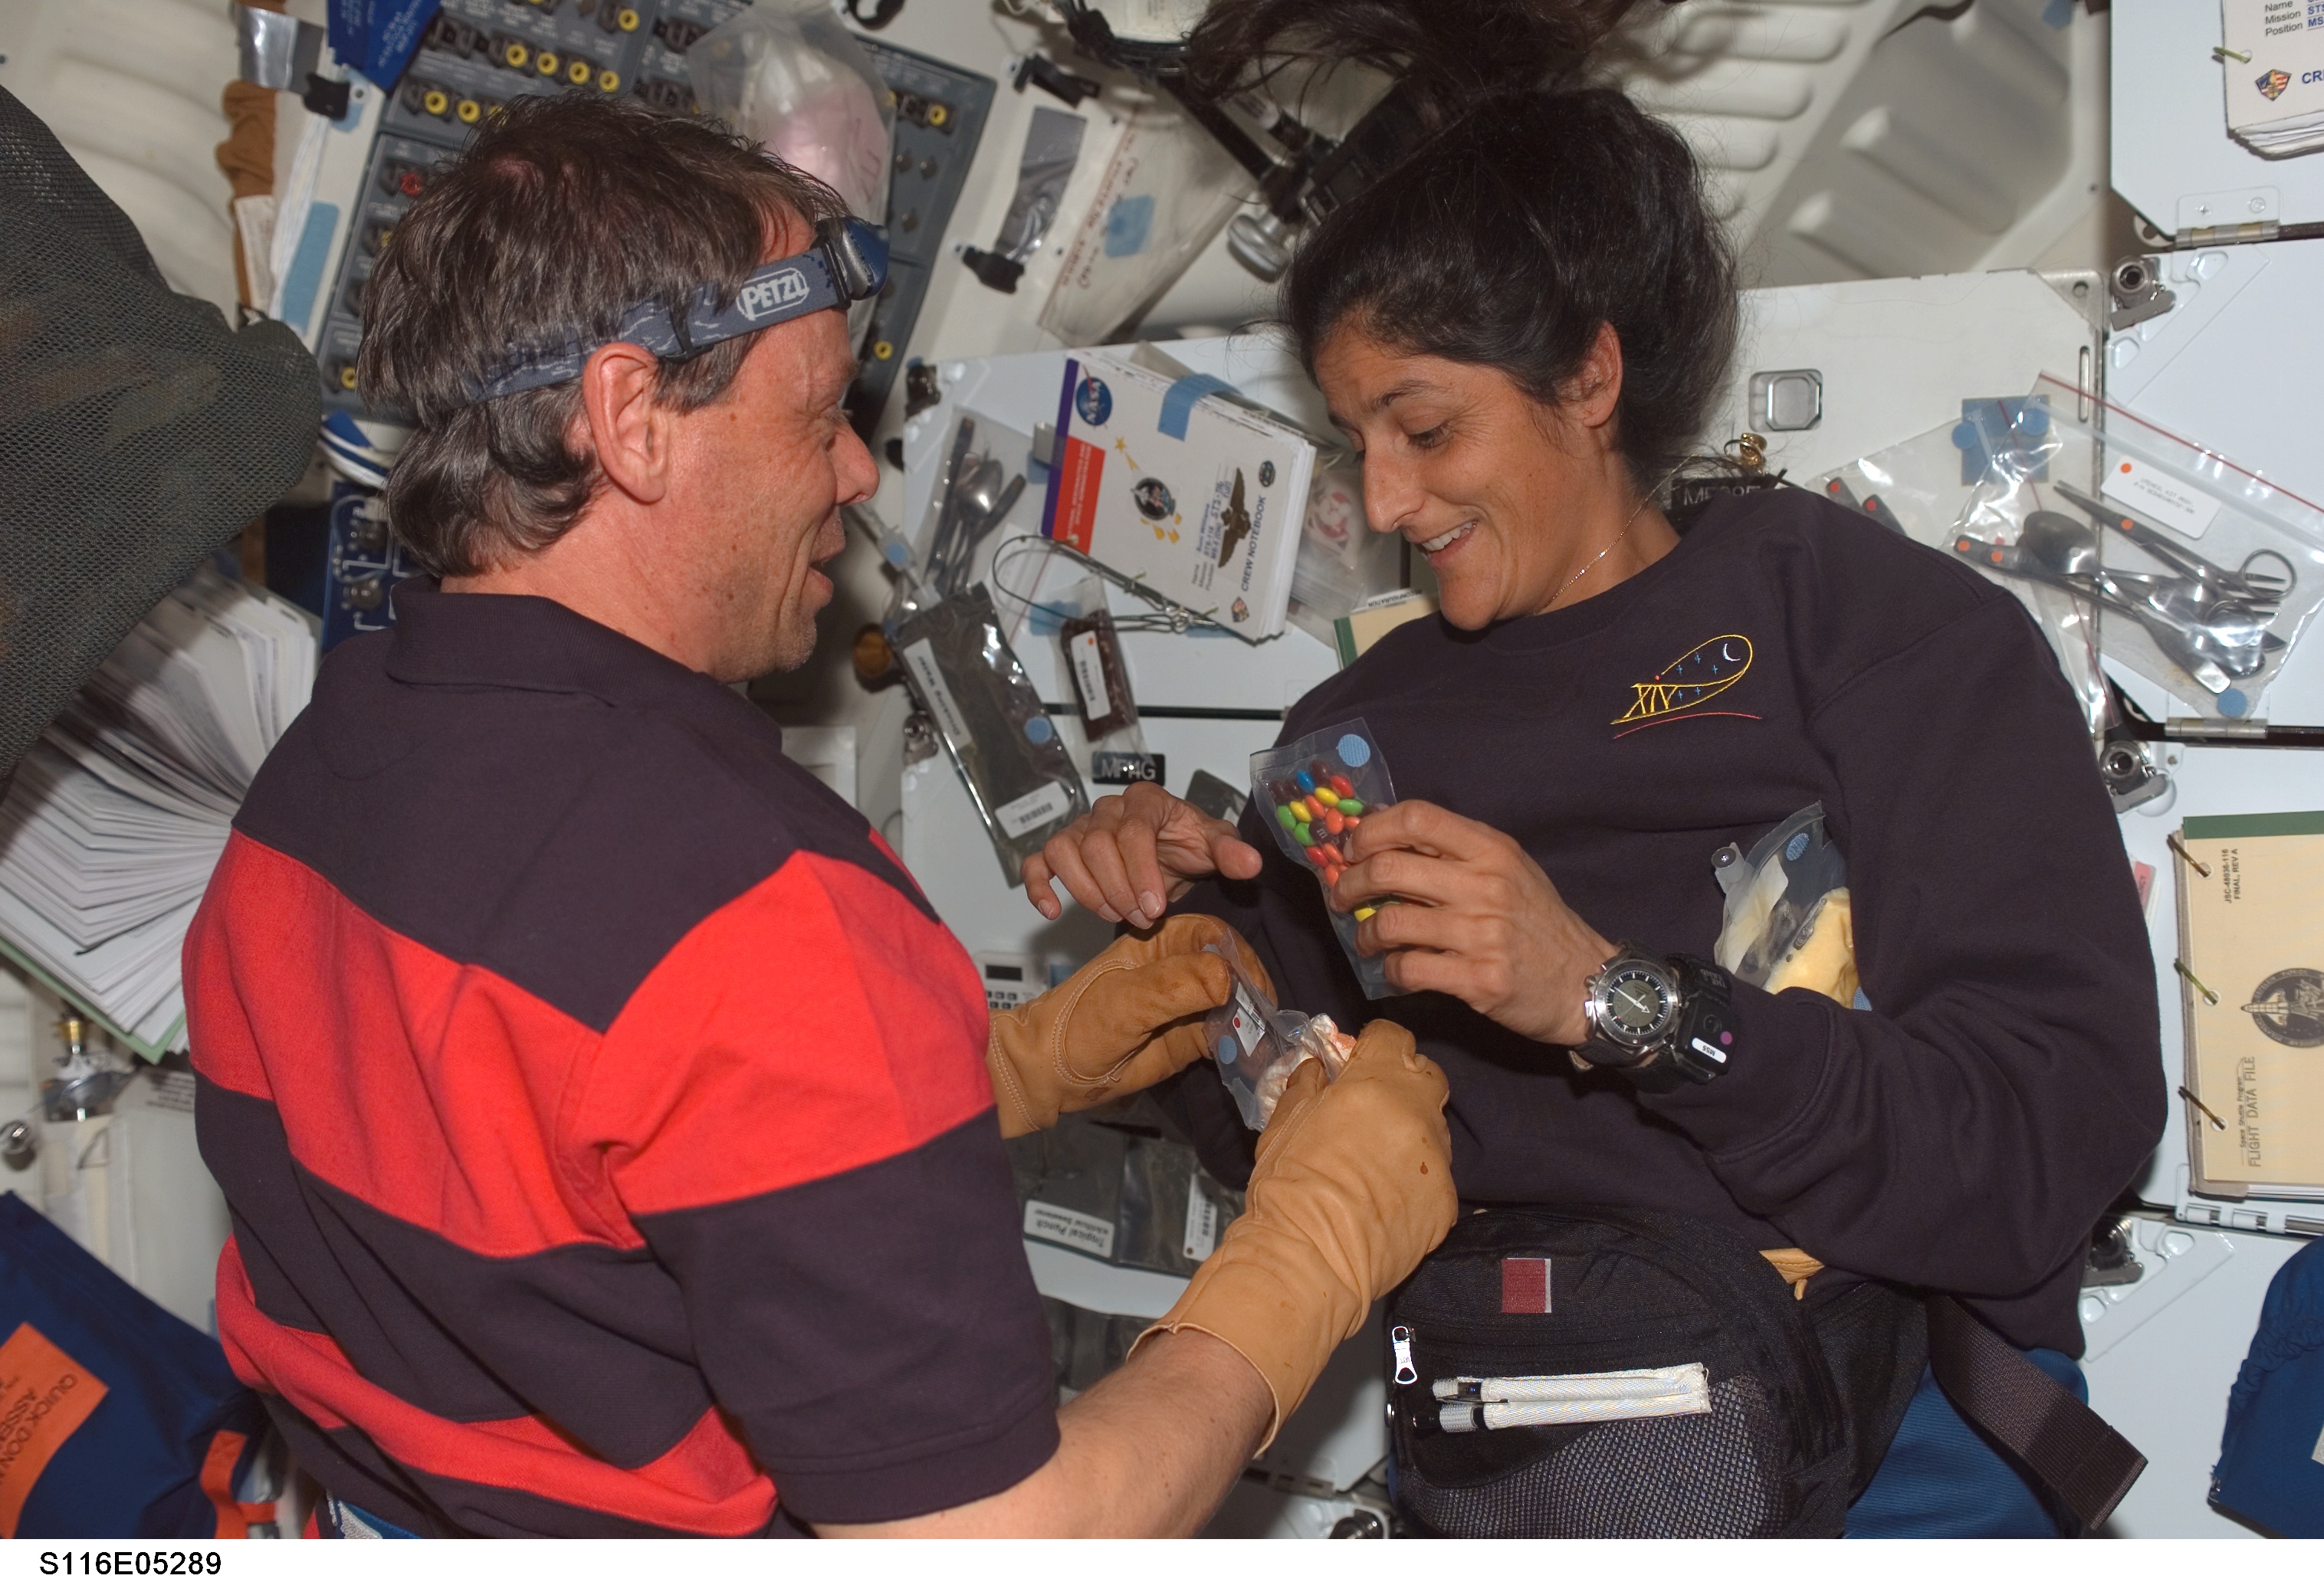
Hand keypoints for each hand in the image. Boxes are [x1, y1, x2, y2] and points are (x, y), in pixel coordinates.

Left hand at [986, 915, 1270, 1137]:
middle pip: (1231, 966)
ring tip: (1260, 1037)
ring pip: (1233, 1001)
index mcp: (1158, 942)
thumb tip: (1228, 977)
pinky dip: (1240, 1044)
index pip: (1213, 934)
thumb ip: (1174, 986)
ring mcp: (1186, 1005)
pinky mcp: (1190, 1039)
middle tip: (1261, 1016)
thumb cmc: (1077, 1026)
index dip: (1236, 954)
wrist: (1050, 1075)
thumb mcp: (1124, 1001)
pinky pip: (1225, 1035)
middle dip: (1250, 987)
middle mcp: (1178, 969)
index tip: (1251, 985)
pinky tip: (1249, 1054)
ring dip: (1250, 1017)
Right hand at [1022, 781, 1262, 927]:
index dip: (1141, 871)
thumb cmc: (1190, 845)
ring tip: (1116, 915)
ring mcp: (1081, 828)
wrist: (1172, 854)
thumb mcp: (1215, 845)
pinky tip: (1051, 910)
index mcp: (1146, 801)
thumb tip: (1250, 862)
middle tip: (1143, 917)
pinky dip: (1038, 884)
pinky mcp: (1063, 851)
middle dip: (1119, 888)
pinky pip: (1038, 861)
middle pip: (1096, 844)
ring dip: (1087, 891)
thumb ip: (1230, 852)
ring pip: (1064, 850)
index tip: (1155, 907)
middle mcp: (1108, 809)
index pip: (1133, 831)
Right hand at [1131, 1018, 1455, 1444]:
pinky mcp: (1447, 1204)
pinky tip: (1386, 1199)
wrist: (1308, 1261)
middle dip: (1404, 1082)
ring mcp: (1437, 1162)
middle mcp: (1416, 1115)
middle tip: (1374, 1105)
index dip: (1375, 1045)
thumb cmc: (1287, 1190)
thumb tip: (1316, 1069)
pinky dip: (1416, 1181)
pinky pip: (1437, 1179)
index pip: (1393, 1037)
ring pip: (1435, 1129)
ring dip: (1411, 1133)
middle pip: (1427, 1075)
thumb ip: (1306, 1088)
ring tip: (1375, 1162)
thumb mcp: (1282, 1126)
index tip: (1360, 1059)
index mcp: (1374, 1085)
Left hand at [1332, 799, 1614, 1045]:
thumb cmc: (1538, 922)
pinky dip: (1391, 970)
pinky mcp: (1478, 979)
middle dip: (1349, 883)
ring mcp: (1482, 933)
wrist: (1585, 981)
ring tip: (1367, 940)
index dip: (1370, 830)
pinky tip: (1396, 969)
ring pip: (1390, 922)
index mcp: (1490, 849)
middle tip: (1341, 897)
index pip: (1415, 817)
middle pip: (1389, 867)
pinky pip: (1409, 969)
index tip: (1353, 849)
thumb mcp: (1509, 869)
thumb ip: (1457, 852)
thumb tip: (1383, 840)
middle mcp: (1485, 884)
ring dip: (1364, 933)